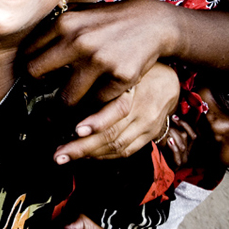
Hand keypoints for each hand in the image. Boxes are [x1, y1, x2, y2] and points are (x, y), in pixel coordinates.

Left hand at [26, 0, 178, 104]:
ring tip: (68, 102)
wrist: (152, 23)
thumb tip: (25, 49)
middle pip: (36, 74)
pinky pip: (95, 102)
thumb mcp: (80, 13)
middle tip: (46, 90)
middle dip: (39, 86)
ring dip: (65, 104)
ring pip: (65, 98)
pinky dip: (93, 104)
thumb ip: (54, 28)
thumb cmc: (109, 20)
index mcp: (64, 23)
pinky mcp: (119, 77)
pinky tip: (94, 97)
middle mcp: (78, 41)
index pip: (28, 54)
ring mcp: (99, 60)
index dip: (29, 67)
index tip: (36, 75)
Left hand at [53, 63, 179, 160]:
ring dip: (90, 154)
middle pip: (112, 135)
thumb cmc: (139, 73)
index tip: (76, 130)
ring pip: (117, 147)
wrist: (169, 82)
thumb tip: (70, 91)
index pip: (117, 110)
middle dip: (82, 147)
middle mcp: (142, 112)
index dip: (96, 123)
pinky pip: (126, 152)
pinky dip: (105, 156)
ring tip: (66, 156)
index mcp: (134, 92)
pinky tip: (88, 156)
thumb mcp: (122, 72)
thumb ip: (102, 83)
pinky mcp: (149, 137)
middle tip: (59, 154)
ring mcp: (147, 127)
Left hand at [162, 115, 197, 166]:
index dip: (185, 125)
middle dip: (177, 128)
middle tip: (168, 121)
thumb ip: (173, 131)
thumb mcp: (169, 140)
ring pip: (182, 145)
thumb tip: (171, 117)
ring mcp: (183, 159)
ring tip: (166, 130)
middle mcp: (188, 153)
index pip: (192, 134)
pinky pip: (178, 155)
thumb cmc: (164, 151)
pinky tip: (168, 141)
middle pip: (186, 137)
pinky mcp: (177, 164)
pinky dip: (173, 147)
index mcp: (188, 147)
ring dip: (174, 135)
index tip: (175, 117)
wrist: (160, 167)